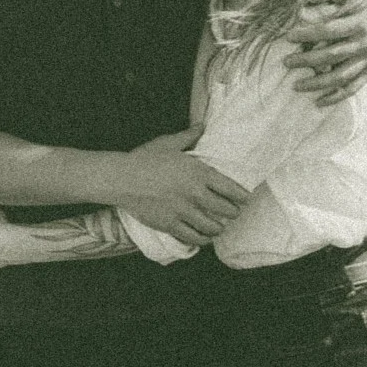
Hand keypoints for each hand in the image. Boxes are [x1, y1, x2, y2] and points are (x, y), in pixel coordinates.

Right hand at [113, 127, 249, 245]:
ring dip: (218, 228)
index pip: (230, 188)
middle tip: (233, 212)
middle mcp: (195, 194)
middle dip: (233, 212)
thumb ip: (189, 136)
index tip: (245, 199)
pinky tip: (203, 237)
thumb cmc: (145, 158)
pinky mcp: (170, 225)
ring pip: (212, 227)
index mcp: (198, 173)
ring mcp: (183, 211)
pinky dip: (202, 239)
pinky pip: (194, 238)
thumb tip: (201, 126)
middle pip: (226, 210)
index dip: (242, 196)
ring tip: (219, 226)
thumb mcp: (168, 143)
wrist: (122, 178)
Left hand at [284, 0, 366, 105]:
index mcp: (358, 23)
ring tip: (296, 86)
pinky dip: (336, 97)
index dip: (307, 34)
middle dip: (306, 60)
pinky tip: (318, 102)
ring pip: (340, 76)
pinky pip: (353, 88)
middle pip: (331, 55)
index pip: (328, 30)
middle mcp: (364, 44)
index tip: (288, 37)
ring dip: (317, 83)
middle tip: (286, 62)